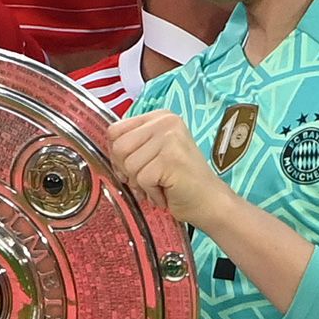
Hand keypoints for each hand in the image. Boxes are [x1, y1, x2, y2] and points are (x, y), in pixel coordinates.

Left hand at [108, 109, 236, 230]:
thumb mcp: (154, 152)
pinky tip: (166, 192)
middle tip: (147, 180)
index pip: (115, 130)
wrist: (209, 202)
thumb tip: (108, 149)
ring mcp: (170, 139)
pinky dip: (151, 193)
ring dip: (140, 184)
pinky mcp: (171, 159)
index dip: (118, 155)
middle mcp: (166, 122)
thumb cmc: (179, 180)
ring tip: (159, 185)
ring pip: (129, 165)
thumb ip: (133, 144)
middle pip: (119, 147)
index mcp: (160, 117)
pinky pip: (142, 179)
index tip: (133, 167)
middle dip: (127, 171)